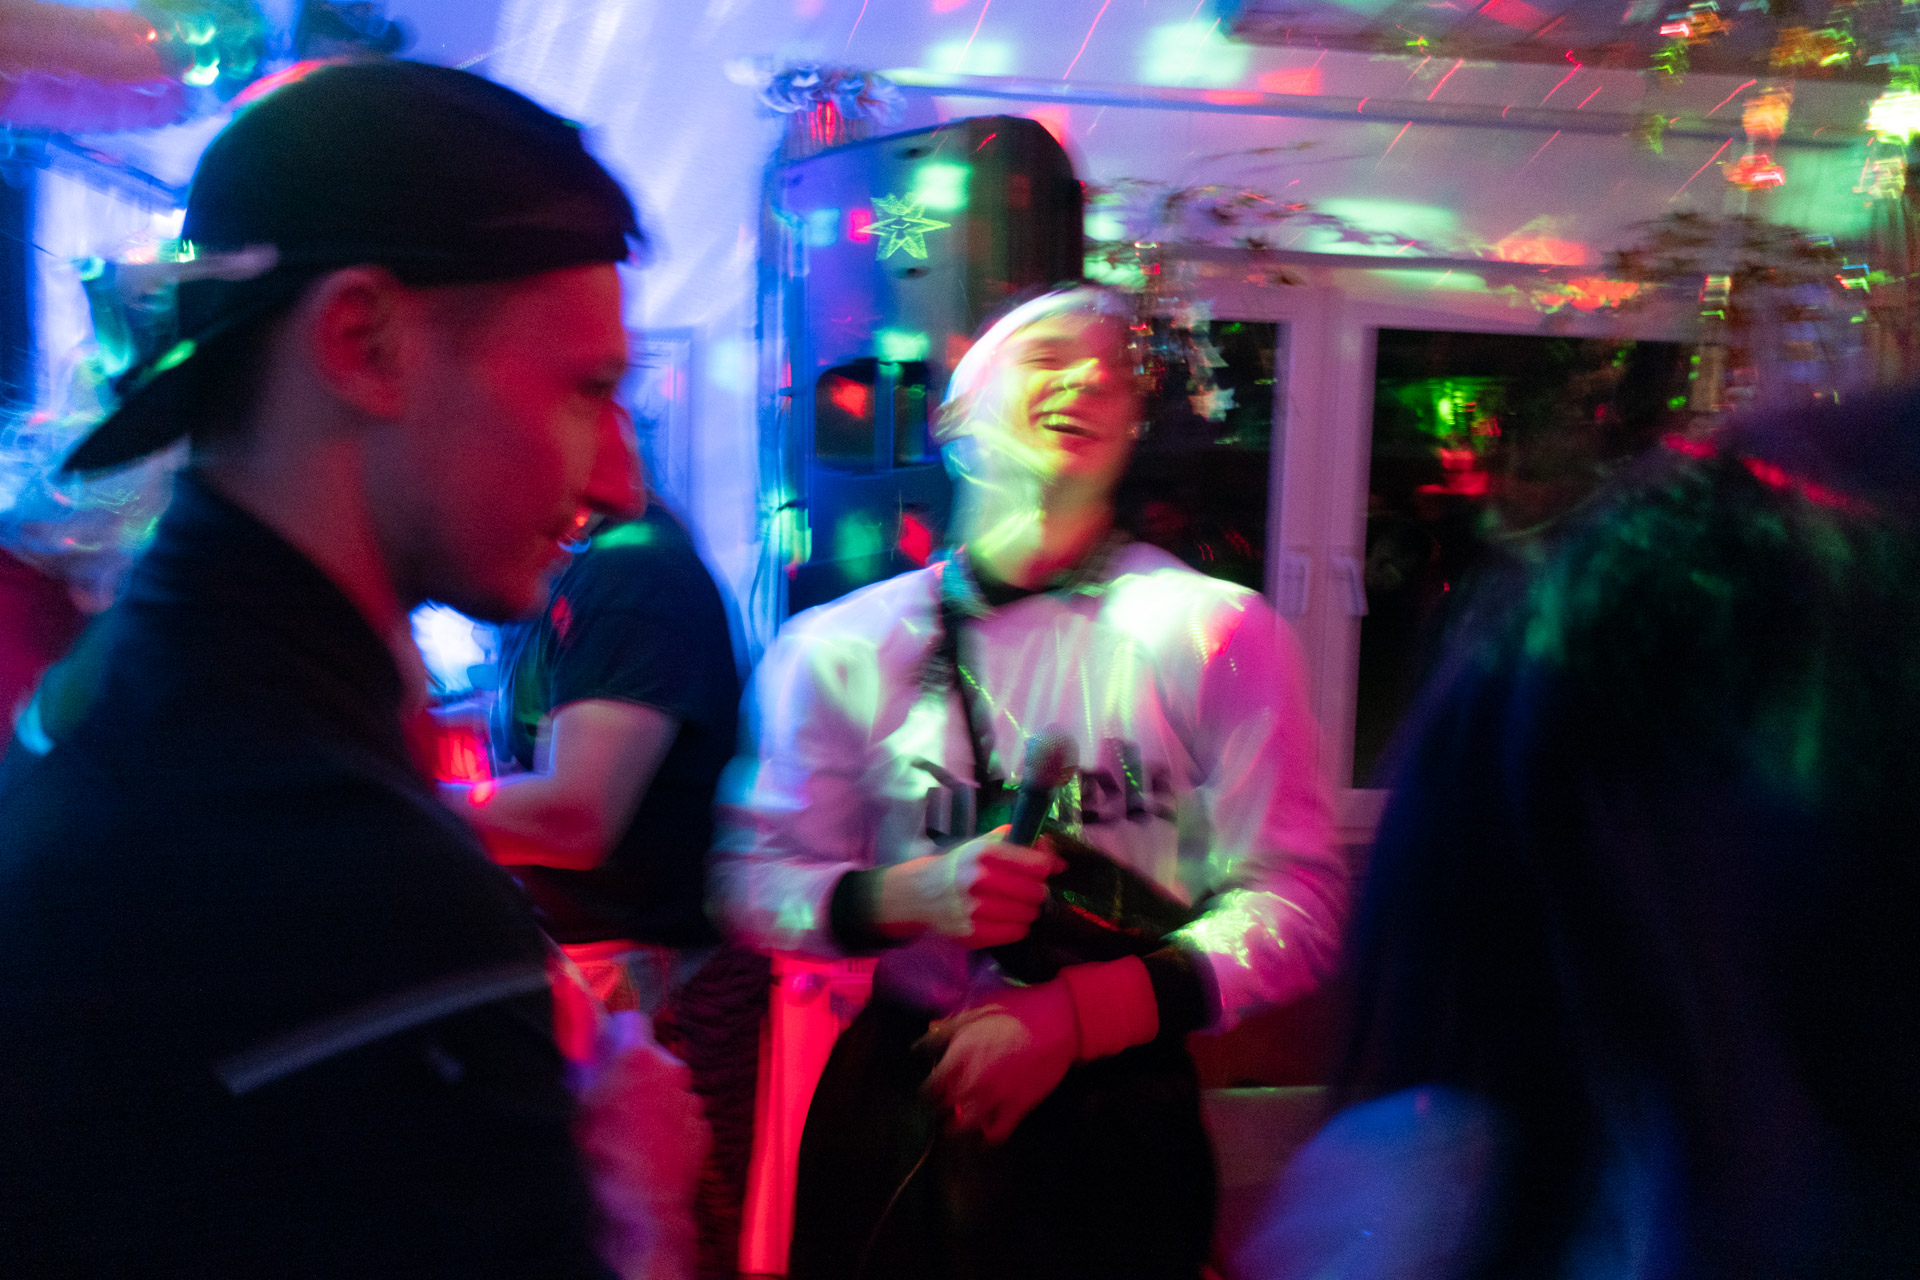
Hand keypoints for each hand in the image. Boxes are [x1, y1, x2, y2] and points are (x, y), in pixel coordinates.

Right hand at [877, 827, 1063, 947]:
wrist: (919, 894)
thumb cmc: (958, 867)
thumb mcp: (982, 845)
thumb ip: (1019, 845)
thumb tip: (1058, 860)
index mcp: (982, 852)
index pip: (1034, 864)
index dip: (1046, 867)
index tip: (1045, 869)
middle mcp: (976, 879)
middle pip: (1033, 891)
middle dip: (1037, 891)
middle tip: (1031, 891)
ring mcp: (972, 908)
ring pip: (1025, 914)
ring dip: (1029, 910)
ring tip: (1020, 906)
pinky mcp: (970, 932)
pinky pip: (1012, 933)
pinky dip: (1017, 927)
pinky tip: (1010, 919)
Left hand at [920, 979, 1077, 1144]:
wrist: (1060, 1020)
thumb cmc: (1017, 1009)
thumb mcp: (976, 1009)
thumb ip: (947, 1029)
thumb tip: (921, 1045)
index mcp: (961, 1053)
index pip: (930, 1087)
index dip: (926, 1092)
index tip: (929, 1091)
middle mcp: (974, 1080)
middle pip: (944, 1109)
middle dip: (939, 1109)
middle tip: (941, 1105)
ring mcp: (997, 1097)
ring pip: (966, 1126)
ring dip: (958, 1126)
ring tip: (957, 1122)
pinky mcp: (1019, 1107)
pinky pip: (997, 1134)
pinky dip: (987, 1136)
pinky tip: (985, 1131)